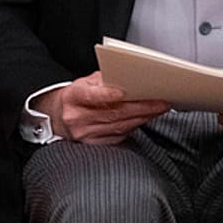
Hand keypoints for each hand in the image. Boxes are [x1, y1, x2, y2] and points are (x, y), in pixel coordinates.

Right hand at [34, 72, 169, 144]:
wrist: (60, 115)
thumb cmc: (78, 95)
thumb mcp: (85, 82)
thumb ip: (105, 79)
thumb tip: (131, 78)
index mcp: (73, 97)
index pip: (91, 96)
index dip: (108, 95)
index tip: (126, 92)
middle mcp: (76, 117)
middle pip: (113, 113)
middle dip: (142, 108)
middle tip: (162, 102)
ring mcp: (83, 133)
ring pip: (118, 126)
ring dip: (143, 118)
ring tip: (159, 110)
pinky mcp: (91, 144)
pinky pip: (117, 137)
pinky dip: (134, 127)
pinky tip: (145, 120)